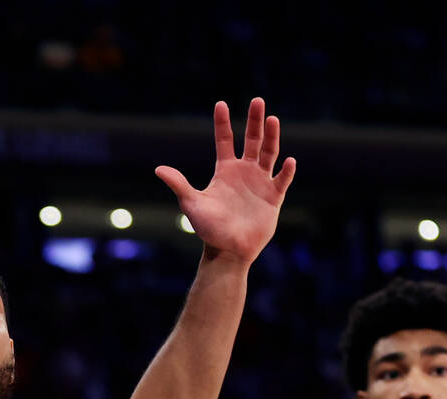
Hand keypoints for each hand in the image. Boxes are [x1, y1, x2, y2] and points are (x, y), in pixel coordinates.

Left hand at [156, 98, 295, 266]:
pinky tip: (288, 160)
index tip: (221, 104)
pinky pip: (282, 180)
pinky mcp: (274, 198)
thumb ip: (179, 184)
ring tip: (272, 119)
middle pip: (252, 140)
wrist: (228, 250)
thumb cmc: (209, 229)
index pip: (224, 140)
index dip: (223, 123)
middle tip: (257, 100)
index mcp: (225, 170)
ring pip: (268, 154)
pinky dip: (286, 171)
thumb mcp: (192, 204)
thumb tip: (158, 169)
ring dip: (271, 137)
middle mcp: (244, 172)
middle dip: (255, 121)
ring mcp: (261, 183)